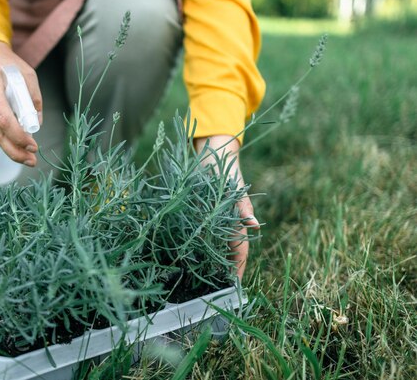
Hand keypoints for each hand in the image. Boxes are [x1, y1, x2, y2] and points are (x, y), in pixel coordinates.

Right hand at [0, 41, 42, 166]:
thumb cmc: (8, 66)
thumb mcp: (28, 75)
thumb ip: (34, 99)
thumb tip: (36, 124)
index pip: (4, 120)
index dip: (19, 137)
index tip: (33, 146)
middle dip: (16, 151)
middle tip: (32, 161)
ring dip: (11, 147)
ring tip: (28, 155)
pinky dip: (3, 137)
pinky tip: (14, 137)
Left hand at [194, 135, 259, 280]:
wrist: (213, 156)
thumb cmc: (228, 173)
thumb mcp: (236, 190)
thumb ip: (244, 207)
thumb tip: (255, 226)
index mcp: (237, 222)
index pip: (240, 252)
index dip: (239, 269)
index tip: (235, 286)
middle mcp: (226, 225)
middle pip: (228, 254)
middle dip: (225, 271)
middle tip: (215, 290)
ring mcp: (214, 222)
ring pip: (215, 248)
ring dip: (212, 263)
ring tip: (202, 280)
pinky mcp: (201, 217)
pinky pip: (202, 238)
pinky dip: (200, 249)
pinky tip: (189, 259)